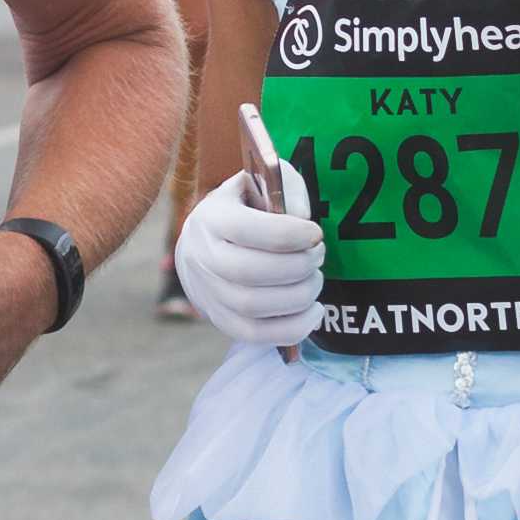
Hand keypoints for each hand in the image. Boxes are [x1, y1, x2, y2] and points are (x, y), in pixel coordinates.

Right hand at [174, 165, 324, 344]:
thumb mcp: (259, 185)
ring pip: (253, 306)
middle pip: (250, 272)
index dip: (291, 234)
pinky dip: (292, 329)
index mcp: (212, 219)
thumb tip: (303, 216)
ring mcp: (209, 294)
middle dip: (298, 266)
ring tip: (315, 280)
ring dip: (299, 296)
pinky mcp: (221, 321)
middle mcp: (204, 258)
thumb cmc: (242, 211)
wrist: (201, 246)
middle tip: (318, 256)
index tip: (316, 234)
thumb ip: (285, 188)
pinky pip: (255, 335)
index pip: (249, 230)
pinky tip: (314, 311)